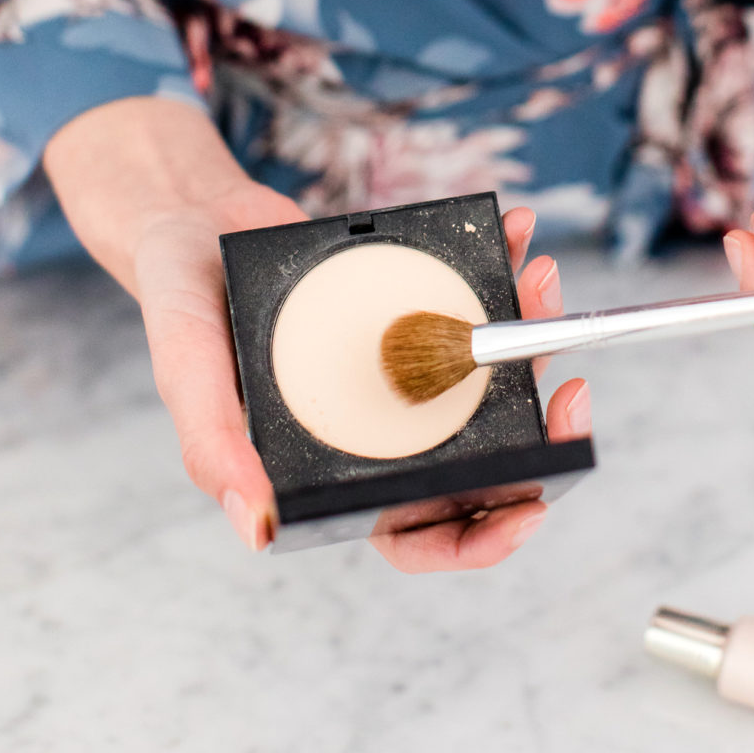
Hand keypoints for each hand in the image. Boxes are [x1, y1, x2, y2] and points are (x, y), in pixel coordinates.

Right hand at [45, 103, 586, 564]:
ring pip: (493, 369)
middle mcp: (381, 420)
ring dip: (532, 329)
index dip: (479, 535)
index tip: (531, 509)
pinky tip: (517, 234)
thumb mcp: (186, 372)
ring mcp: (405, 359)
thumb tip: (258, 527)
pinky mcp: (413, 301)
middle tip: (569, 388)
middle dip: (540, 423)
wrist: (193, 216)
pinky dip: (502, 264)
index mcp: (335, 463)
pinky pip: (472, 294)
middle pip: (482, 449)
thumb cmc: (183, 305)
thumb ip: (213, 445)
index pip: (417, 528)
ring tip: (541, 278)